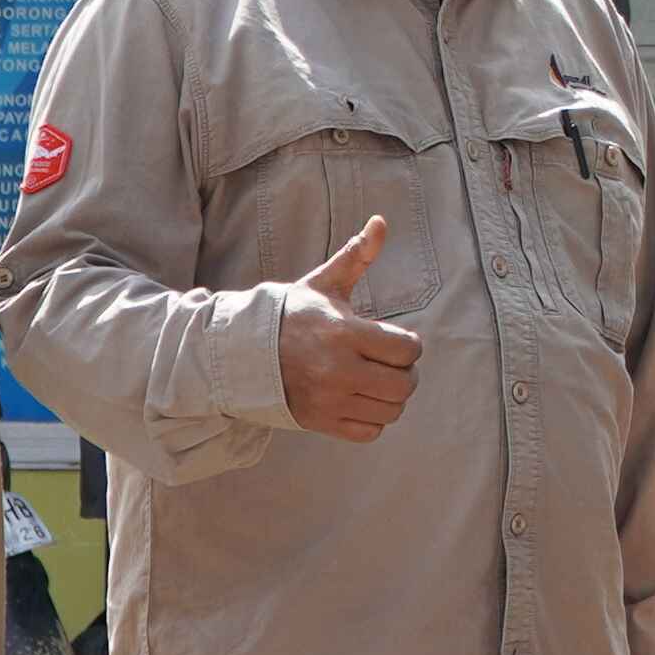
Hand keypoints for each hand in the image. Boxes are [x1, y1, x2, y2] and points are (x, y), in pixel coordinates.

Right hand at [275, 217, 424, 440]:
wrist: (244, 353)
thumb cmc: (291, 315)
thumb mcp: (324, 284)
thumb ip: (357, 256)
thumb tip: (380, 222)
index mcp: (343, 333)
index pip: (407, 349)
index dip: (409, 344)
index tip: (396, 340)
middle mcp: (339, 371)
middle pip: (405, 384)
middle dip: (405, 372)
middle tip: (391, 363)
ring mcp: (330, 400)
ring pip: (392, 410)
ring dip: (392, 396)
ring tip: (377, 380)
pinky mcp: (321, 422)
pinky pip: (370, 431)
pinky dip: (374, 418)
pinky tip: (362, 399)